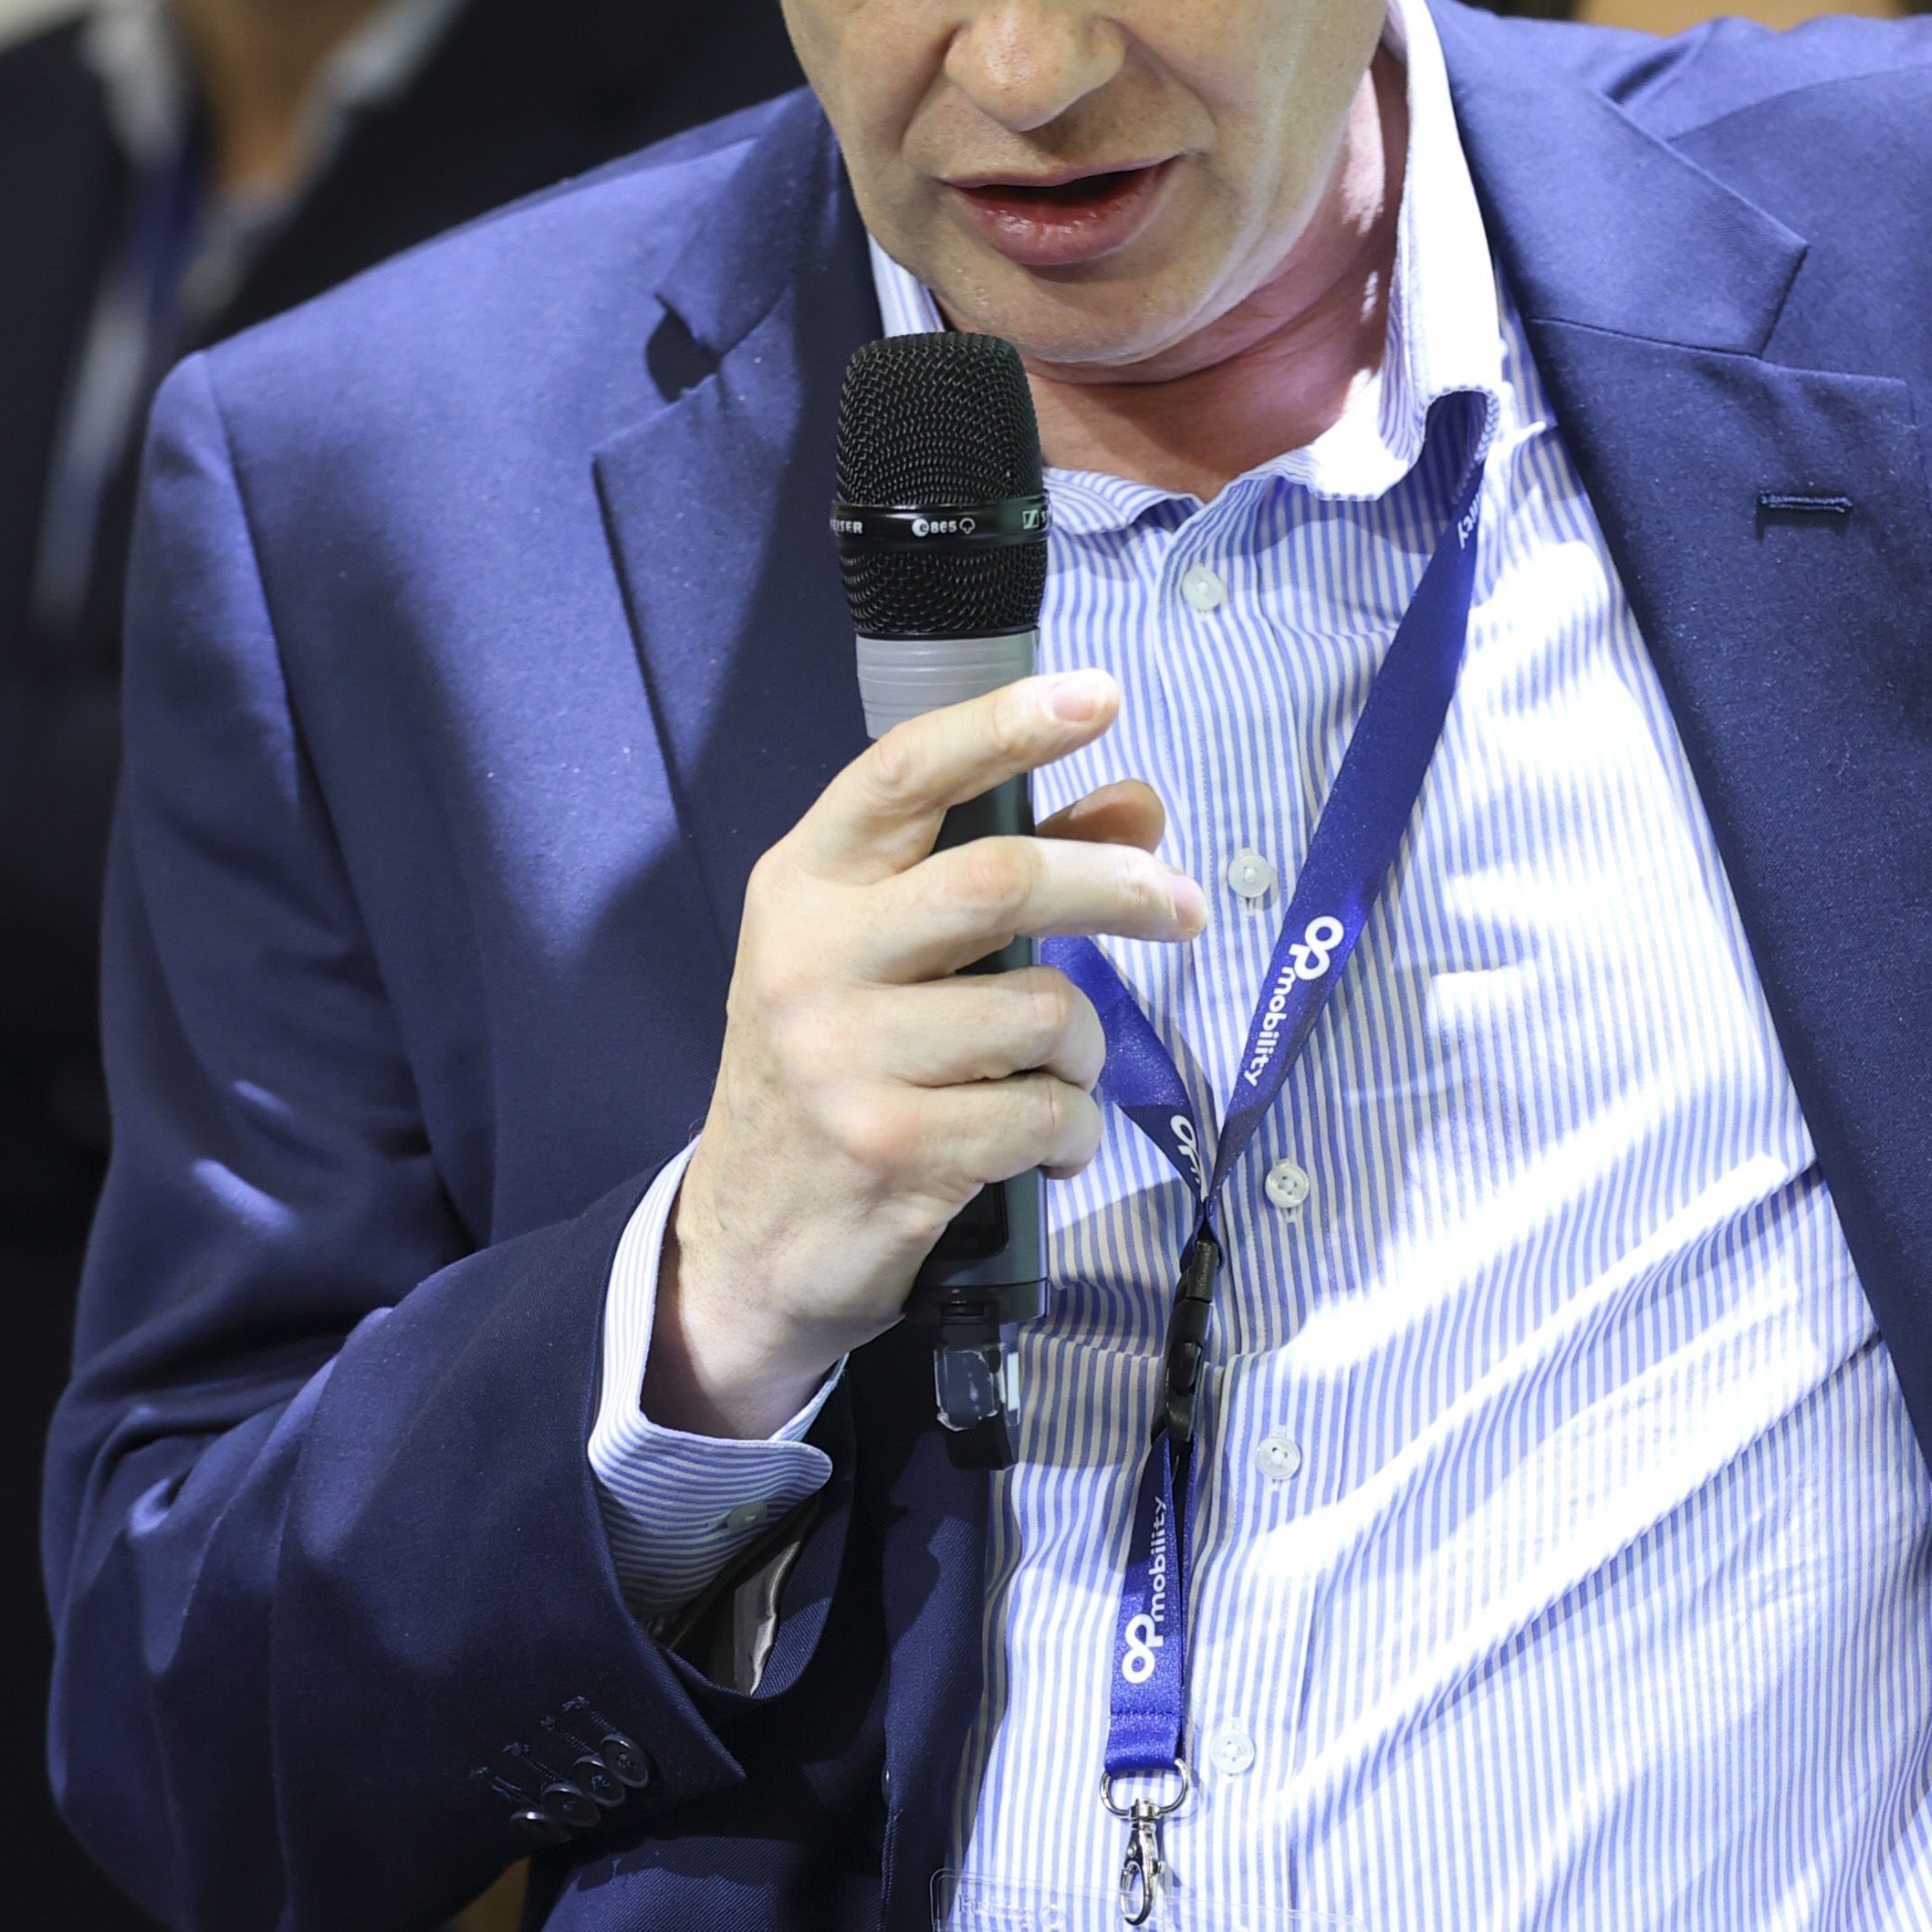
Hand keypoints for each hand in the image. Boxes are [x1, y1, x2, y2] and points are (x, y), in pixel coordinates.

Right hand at [648, 670, 1201, 1440]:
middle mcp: (812, 957)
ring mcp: (845, 1057)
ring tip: (1057, 1074)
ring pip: (1042, 1010)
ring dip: (1083, 1046)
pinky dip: (1072, 1131)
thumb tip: (1137, 806)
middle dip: (1117, 889)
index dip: (1005, 724)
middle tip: (1180, 908)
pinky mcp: (891, 1149)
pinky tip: (1044, 1145)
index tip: (1098, 694)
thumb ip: (1002, 866)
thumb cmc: (836, 1068)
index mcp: (803, 884)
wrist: (751, 1237)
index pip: (903, 773)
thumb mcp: (887, 955)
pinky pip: (1044, 1114)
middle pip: (1001, 880)